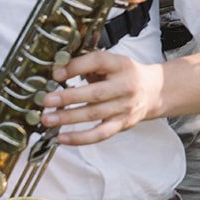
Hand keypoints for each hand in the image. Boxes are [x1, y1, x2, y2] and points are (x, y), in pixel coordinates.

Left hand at [41, 49, 165, 143]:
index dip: (76, 67)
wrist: (153, 91)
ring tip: (48, 119)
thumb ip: (90, 65)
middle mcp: (126, 86)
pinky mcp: (122, 124)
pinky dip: (80, 138)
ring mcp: (125, 107)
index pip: (98, 62)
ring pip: (94, 114)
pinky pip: (100, 134)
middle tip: (47, 100)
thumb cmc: (125, 75)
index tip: (56, 73)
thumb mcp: (113, 63)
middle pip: (96, 93)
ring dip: (68, 118)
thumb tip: (57, 72)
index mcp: (121, 65)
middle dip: (69, 97)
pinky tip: (62, 138)